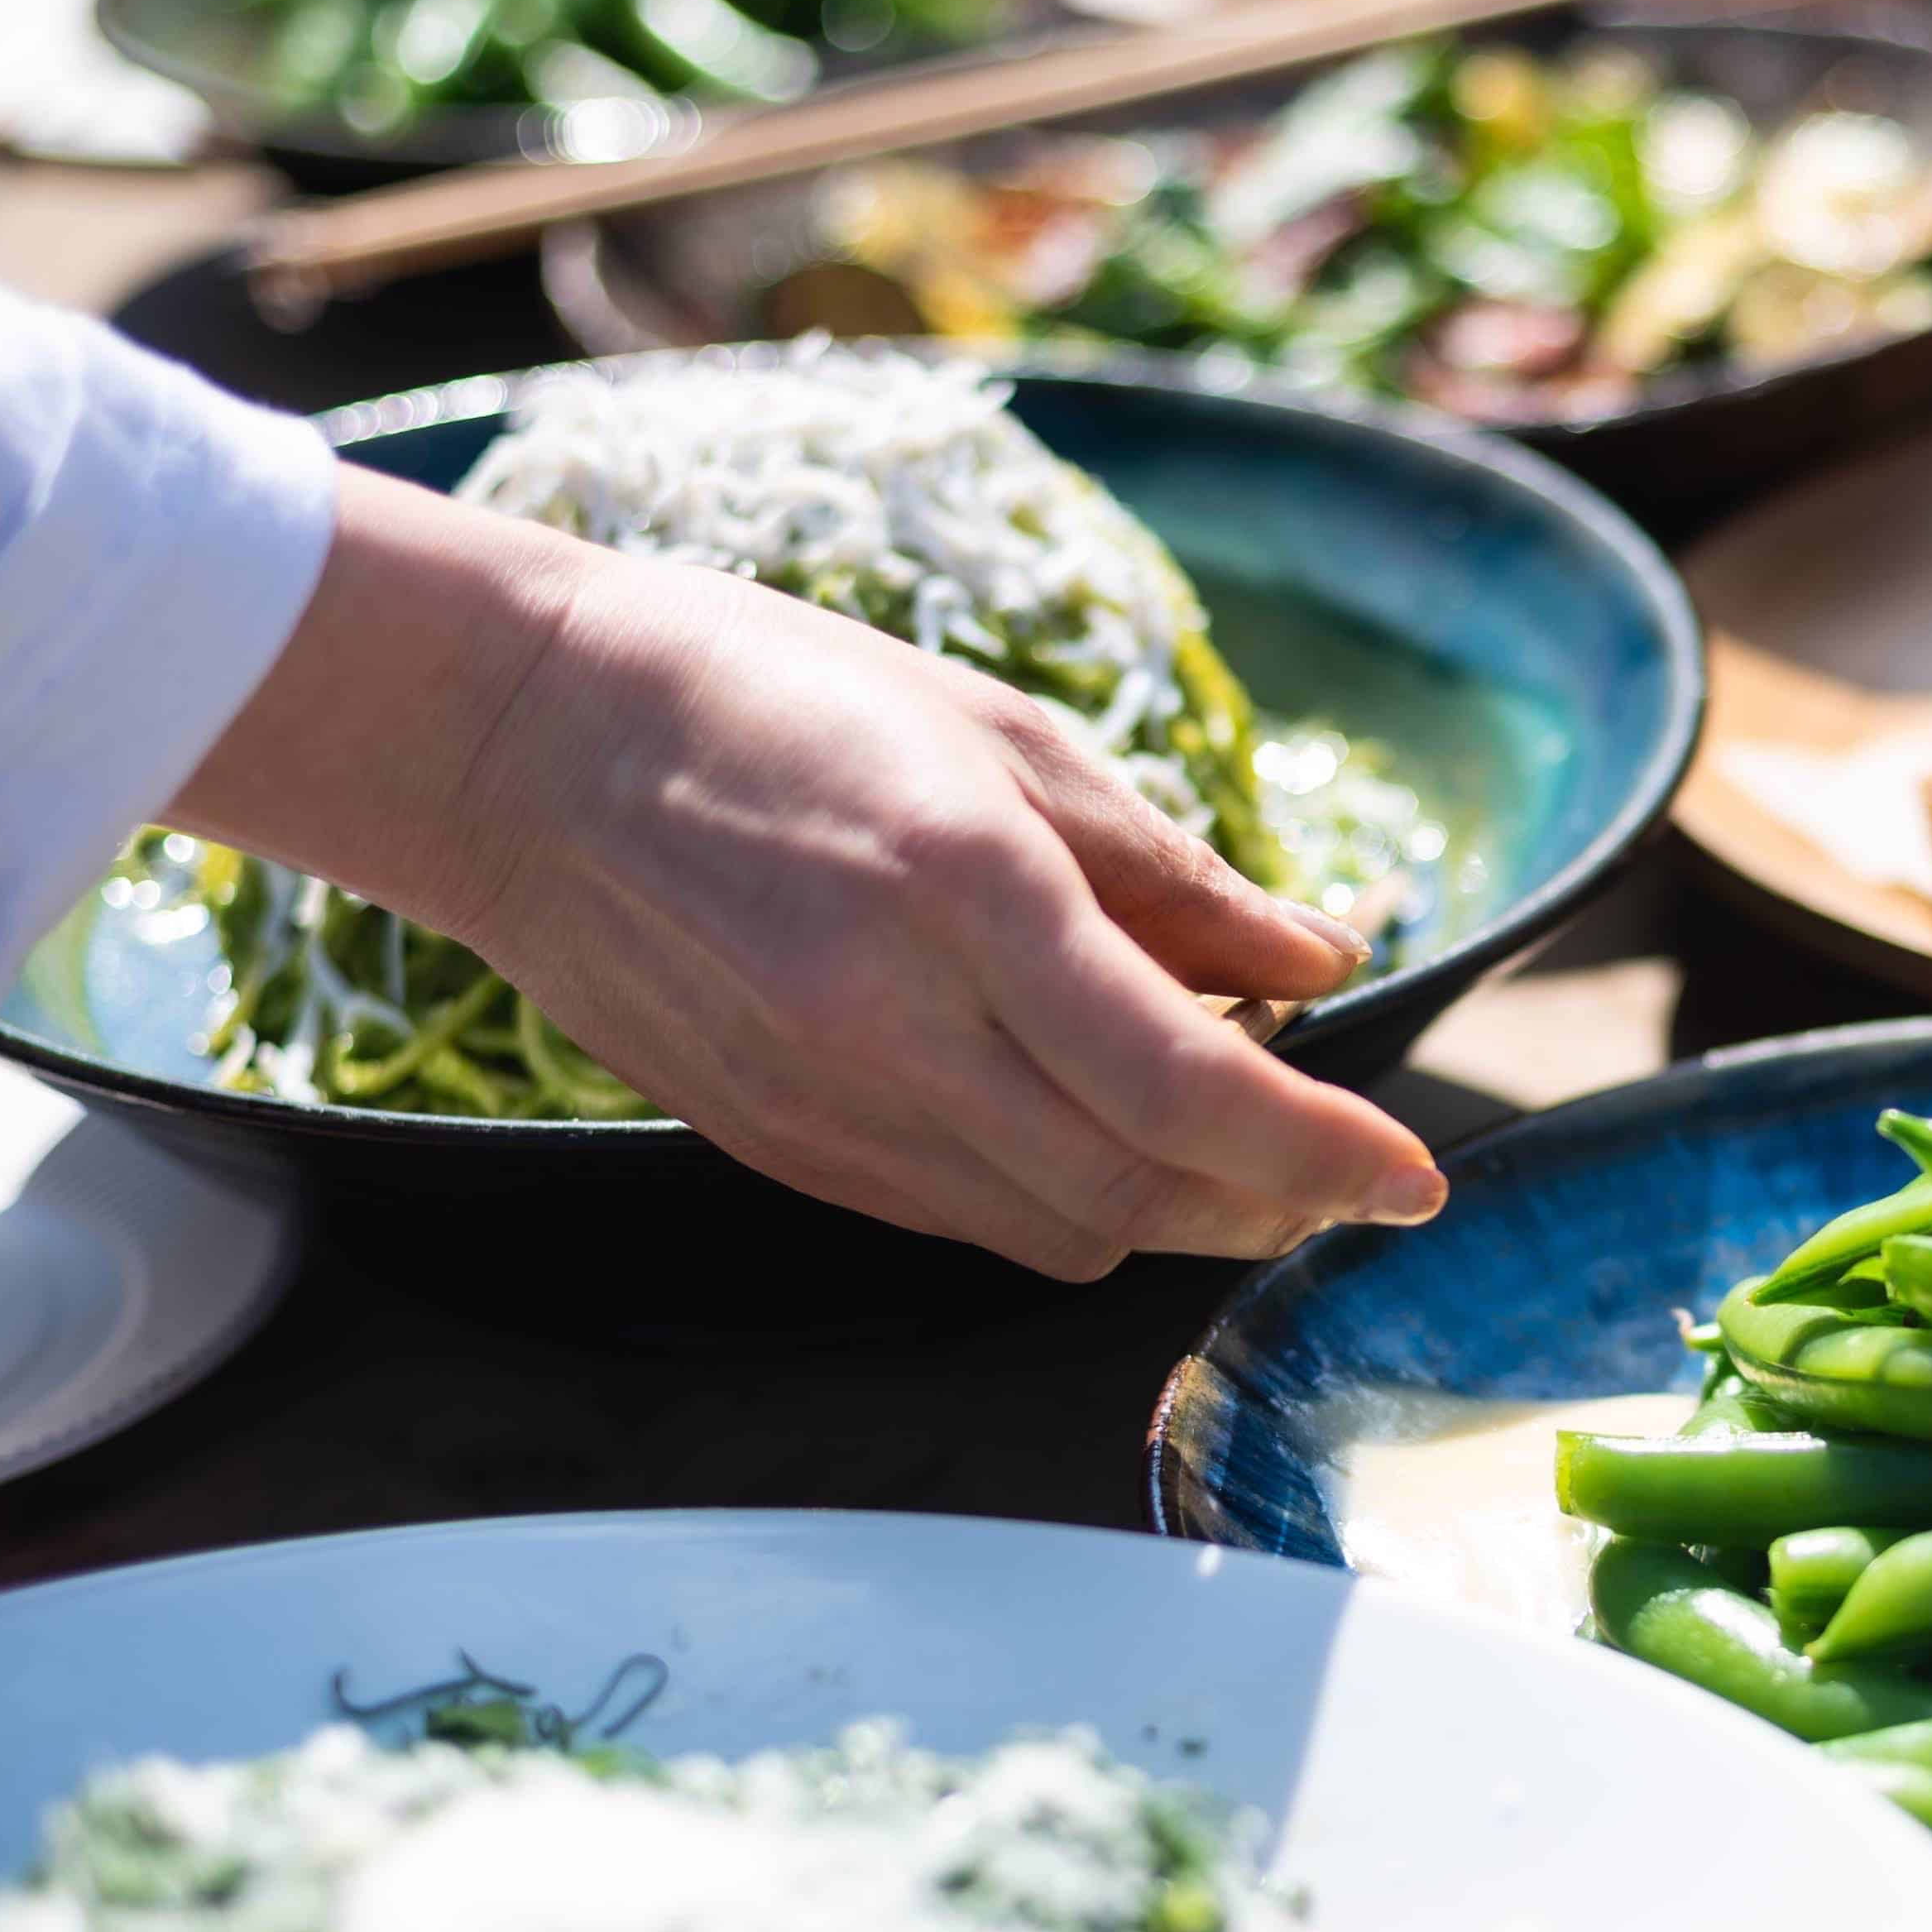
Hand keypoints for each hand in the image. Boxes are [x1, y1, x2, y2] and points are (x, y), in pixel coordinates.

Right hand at [175, 468, 1445, 1274]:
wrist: (517, 748)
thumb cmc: (773, 696)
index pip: (1192, 1091)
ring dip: (1182, 1209)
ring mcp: (828, 1110)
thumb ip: (1171, 875)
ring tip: (1231, 1132)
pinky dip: (1072, 1201)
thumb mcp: (1001, 738)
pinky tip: (1095, 1125)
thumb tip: (1321, 963)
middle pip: (1146, 1195)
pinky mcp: (779, 1150)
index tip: (1413, 1173)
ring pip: (1067, 1234)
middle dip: (1275, 1200)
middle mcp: (897, 1028)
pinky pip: (972, 1225)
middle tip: (1343, 1163)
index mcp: (964, 896)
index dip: (1325, 1153)